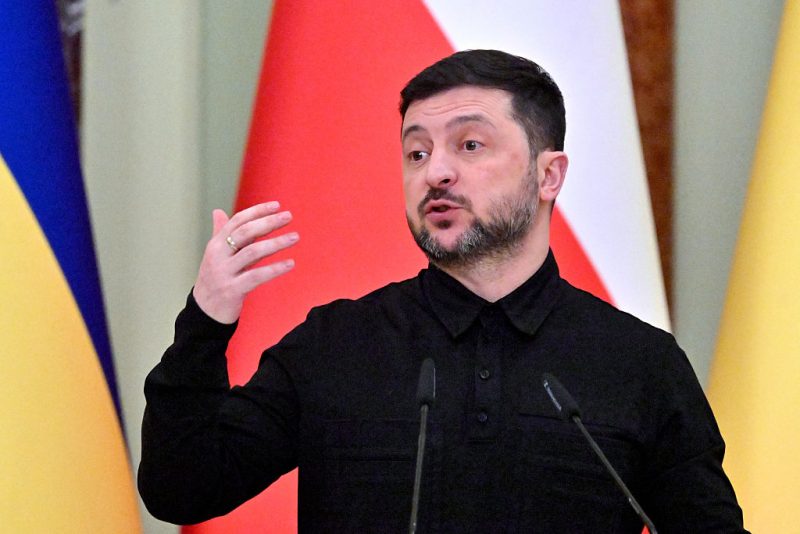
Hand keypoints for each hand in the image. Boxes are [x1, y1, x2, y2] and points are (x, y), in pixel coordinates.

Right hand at [192, 201, 298, 323]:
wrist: (204, 312)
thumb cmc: (214, 280)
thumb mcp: (216, 256)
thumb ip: (220, 233)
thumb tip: (218, 211)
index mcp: (216, 245)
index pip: (237, 221)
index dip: (257, 211)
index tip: (277, 205)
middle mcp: (218, 255)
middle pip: (245, 233)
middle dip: (268, 223)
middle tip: (288, 217)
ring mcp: (224, 273)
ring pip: (252, 252)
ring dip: (276, 243)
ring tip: (295, 237)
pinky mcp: (232, 290)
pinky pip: (256, 276)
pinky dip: (274, 269)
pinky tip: (290, 263)